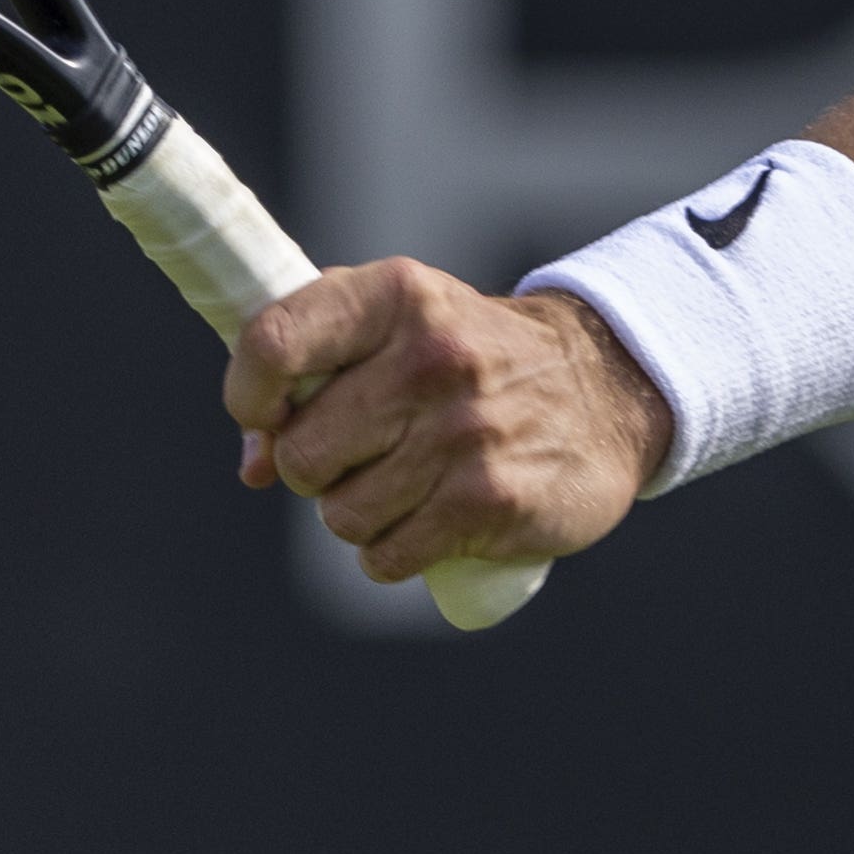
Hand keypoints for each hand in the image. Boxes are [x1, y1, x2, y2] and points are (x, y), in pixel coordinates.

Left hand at [227, 260, 673, 579]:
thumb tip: (252, 462)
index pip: (274, 343)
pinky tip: (431, 518)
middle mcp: (431, 357)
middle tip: (364, 451)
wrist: (605, 389)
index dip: (248, 394)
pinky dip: (395, 551)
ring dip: (360, 514)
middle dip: (316, 468)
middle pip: (301, 453)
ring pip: (340, 515)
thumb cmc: (473, 357)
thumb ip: (316, 367)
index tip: (264, 415)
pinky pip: (386, 556)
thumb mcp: (403, 323)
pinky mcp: (489, 501)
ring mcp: (463, 432)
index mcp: (398, 296)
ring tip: (408, 481)